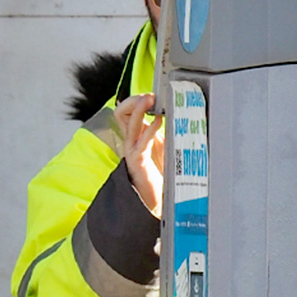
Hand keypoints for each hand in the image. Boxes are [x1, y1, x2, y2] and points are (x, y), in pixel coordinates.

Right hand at [114, 94, 163, 216]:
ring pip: (128, 124)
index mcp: (136, 137)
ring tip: (148, 99)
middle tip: (148, 95)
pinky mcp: (138, 163)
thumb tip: (175, 116)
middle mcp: (131, 142)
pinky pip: (141, 143)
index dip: (136, 101)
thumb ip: (164, 133)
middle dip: (132, 101)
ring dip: (138, 109)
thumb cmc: (161, 177)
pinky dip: (150, 129)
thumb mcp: (164, 148)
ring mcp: (132, 152)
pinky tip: (159, 121)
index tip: (151, 95)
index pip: (126, 112)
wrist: (156, 202)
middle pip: (121, 114)